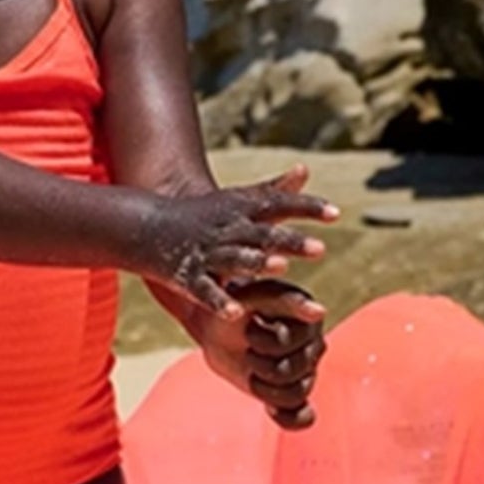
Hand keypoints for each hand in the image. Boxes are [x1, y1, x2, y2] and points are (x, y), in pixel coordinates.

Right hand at [136, 164, 336, 320]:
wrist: (146, 227)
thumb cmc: (203, 215)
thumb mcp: (237, 199)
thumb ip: (274, 189)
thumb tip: (306, 169)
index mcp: (240, 208)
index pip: (278, 204)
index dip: (307, 207)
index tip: (336, 213)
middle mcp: (226, 228)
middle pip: (263, 234)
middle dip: (290, 241)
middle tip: (321, 249)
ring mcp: (207, 253)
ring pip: (236, 259)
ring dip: (259, 263)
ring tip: (283, 269)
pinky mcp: (189, 277)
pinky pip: (206, 291)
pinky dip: (221, 302)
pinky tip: (238, 313)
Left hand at [194, 278, 327, 429]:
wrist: (220, 331)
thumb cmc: (234, 307)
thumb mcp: (249, 296)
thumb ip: (283, 300)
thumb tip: (320, 312)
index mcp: (307, 320)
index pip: (284, 342)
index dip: (260, 341)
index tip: (249, 328)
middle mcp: (313, 346)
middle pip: (291, 371)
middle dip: (260, 364)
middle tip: (248, 350)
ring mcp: (306, 372)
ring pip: (295, 394)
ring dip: (266, 389)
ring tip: (252, 373)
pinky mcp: (294, 393)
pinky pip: (302, 417)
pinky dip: (287, 418)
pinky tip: (271, 410)